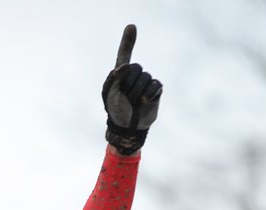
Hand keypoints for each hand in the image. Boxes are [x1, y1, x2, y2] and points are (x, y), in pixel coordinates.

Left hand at [101, 25, 161, 154]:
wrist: (128, 127)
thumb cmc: (116, 111)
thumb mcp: (110, 94)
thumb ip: (114, 78)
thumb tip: (125, 66)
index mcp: (120, 74)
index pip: (124, 54)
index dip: (128, 41)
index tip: (131, 26)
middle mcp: (134, 75)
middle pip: (136, 68)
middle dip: (129, 84)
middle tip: (126, 98)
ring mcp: (145, 82)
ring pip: (146, 77)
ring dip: (138, 92)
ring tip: (134, 102)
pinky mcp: (155, 90)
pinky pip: (156, 85)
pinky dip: (149, 94)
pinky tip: (145, 101)